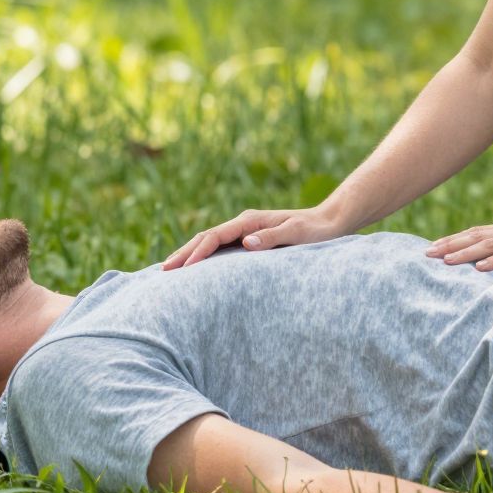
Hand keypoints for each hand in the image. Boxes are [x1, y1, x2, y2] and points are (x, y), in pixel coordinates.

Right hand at [162, 206, 348, 269]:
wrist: (329, 222)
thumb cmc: (315, 231)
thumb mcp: (297, 234)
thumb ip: (272, 237)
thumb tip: (245, 243)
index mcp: (250, 220)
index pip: (215, 236)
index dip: (197, 252)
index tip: (183, 268)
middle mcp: (243, 223)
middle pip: (205, 237)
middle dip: (184, 253)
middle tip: (163, 271)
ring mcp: (244, 231)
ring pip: (209, 242)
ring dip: (189, 254)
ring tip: (170, 270)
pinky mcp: (249, 240)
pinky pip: (220, 248)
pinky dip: (203, 256)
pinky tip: (195, 269)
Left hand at [427, 217, 492, 271]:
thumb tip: (489, 260)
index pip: (477, 232)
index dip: (453, 239)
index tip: (433, 248)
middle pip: (477, 235)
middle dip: (451, 245)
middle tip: (427, 254)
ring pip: (490, 244)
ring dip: (466, 252)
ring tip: (446, 261)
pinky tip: (479, 267)